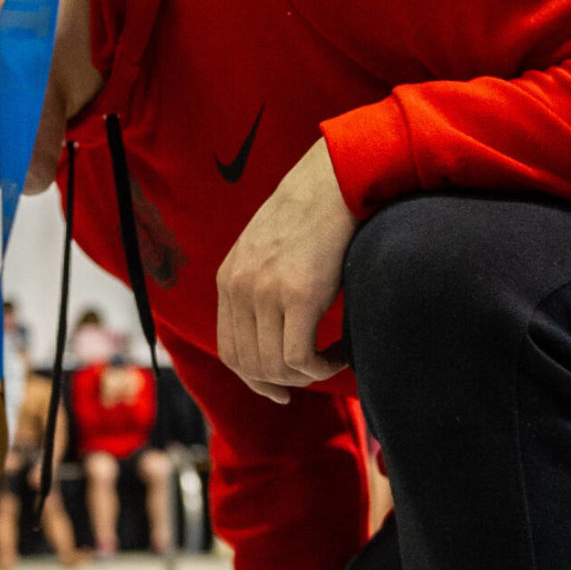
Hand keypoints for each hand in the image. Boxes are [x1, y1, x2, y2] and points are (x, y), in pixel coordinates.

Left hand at [216, 140, 356, 402]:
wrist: (334, 181)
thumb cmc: (311, 216)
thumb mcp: (268, 251)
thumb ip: (259, 285)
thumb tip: (271, 330)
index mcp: (228, 280)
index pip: (229, 351)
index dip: (254, 378)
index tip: (281, 388)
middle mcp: (239, 288)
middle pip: (249, 365)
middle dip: (281, 382)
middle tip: (313, 376)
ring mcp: (266, 293)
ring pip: (275, 366)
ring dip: (307, 375)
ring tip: (333, 358)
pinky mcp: (299, 296)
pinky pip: (300, 358)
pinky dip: (322, 367)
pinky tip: (342, 352)